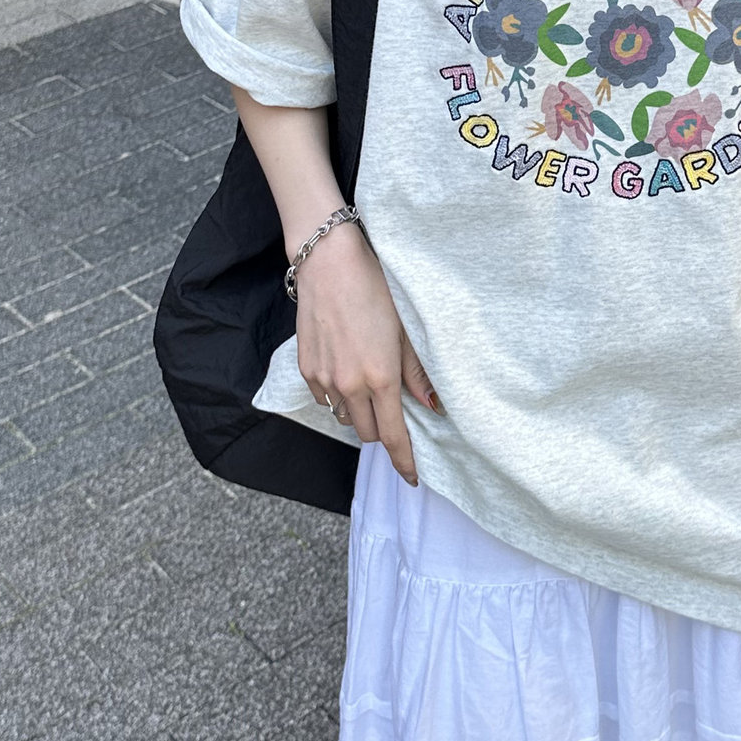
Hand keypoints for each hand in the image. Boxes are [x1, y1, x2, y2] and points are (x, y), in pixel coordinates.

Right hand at [292, 224, 439, 486]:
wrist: (329, 263)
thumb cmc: (375, 290)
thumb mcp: (406, 331)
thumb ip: (418, 374)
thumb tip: (433, 406)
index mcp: (380, 379)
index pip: (393, 436)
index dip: (404, 461)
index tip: (412, 477)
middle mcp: (349, 386)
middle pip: (367, 433)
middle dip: (382, 431)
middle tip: (394, 412)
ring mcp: (324, 379)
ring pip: (345, 417)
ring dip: (360, 413)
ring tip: (369, 386)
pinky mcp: (307, 369)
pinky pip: (326, 400)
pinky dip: (339, 397)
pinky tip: (347, 373)